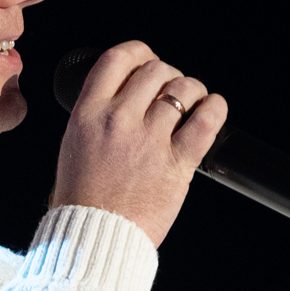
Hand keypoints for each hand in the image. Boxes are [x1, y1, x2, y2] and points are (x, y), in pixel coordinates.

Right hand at [45, 40, 228, 247]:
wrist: (95, 238)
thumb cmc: (83, 200)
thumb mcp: (74, 145)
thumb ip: (97, 117)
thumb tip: (124, 98)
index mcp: (89, 114)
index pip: (117, 59)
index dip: (139, 53)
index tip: (147, 60)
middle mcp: (119, 120)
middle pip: (155, 70)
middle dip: (168, 74)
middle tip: (171, 88)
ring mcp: (149, 140)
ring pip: (183, 90)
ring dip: (193, 90)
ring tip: (194, 101)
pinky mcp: (176, 163)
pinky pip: (206, 121)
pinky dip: (215, 108)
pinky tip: (213, 109)